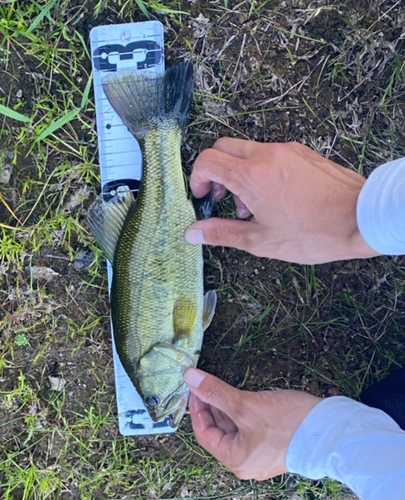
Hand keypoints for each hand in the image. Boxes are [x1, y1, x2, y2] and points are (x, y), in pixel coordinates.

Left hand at [184, 368, 320, 479]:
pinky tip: (240, 396)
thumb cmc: (288, 422)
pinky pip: (248, 428)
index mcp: (236, 460)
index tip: (194, 386)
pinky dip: (241, 412)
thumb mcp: (246, 404)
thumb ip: (215, 392)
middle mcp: (246, 462)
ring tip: (220, 386)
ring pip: (234, 428)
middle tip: (205, 383)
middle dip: (212, 406)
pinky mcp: (272, 445)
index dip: (197, 408)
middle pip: (219, 431)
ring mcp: (260, 455)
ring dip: (226, 407)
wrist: (331, 430)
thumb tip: (190, 378)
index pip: (204, 434)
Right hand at [185, 139, 378, 263]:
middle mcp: (266, 154)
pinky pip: (270, 153)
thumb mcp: (261, 241)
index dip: (197, 178)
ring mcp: (286, 150)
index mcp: (251, 175)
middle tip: (222, 197)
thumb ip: (222, 233)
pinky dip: (260, 169)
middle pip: (223, 147)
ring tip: (252, 205)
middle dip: (215, 171)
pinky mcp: (302, 152)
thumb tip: (193, 233)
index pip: (207, 160)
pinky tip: (274, 197)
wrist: (360, 218)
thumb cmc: (314, 232)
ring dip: (239, 172)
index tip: (202, 195)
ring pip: (247, 150)